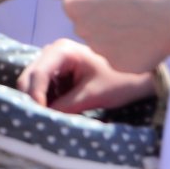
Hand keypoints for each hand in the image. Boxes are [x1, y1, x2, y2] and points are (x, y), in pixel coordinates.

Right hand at [18, 40, 157, 113]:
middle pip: (31, 76)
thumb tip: (45, 117)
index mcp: (63, 50)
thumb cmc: (119, 81)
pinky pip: (44, 86)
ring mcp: (54, 60)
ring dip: (40, 99)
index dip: (35, 94)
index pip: (39, 73)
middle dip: (34, 97)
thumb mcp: (93, 95)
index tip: (40, 114)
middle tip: (41, 118)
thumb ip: (66, 105)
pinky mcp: (57, 70)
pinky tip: (58, 108)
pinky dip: (47, 98)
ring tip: (51, 115)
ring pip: (34, 82)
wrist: (138, 77)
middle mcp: (53, 51)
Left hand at [63, 0, 169, 72]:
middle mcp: (81, 30)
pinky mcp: (117, 65)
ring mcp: (99, 50)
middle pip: (84, 25)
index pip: (72, 5)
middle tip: (124, 13)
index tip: (109, 0)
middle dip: (98, 19)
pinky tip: (142, 41)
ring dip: (111, 36)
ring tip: (136, 26)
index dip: (90, 1)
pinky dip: (126, 51)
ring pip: (100, 42)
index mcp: (76, 7)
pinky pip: (116, 57)